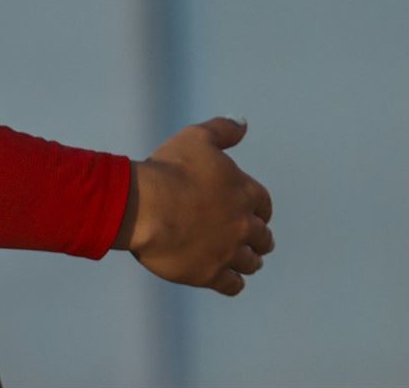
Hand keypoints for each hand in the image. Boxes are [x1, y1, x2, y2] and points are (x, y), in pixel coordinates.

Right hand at [123, 117, 273, 295]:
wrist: (144, 206)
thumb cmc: (168, 169)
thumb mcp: (196, 138)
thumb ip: (223, 129)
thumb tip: (244, 123)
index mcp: (245, 193)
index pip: (265, 205)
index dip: (258, 209)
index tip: (249, 212)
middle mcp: (244, 225)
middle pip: (263, 239)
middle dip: (256, 239)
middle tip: (243, 239)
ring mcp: (229, 252)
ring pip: (251, 263)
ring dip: (246, 261)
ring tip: (235, 259)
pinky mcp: (211, 274)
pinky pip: (233, 285)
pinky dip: (231, 281)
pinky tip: (222, 277)